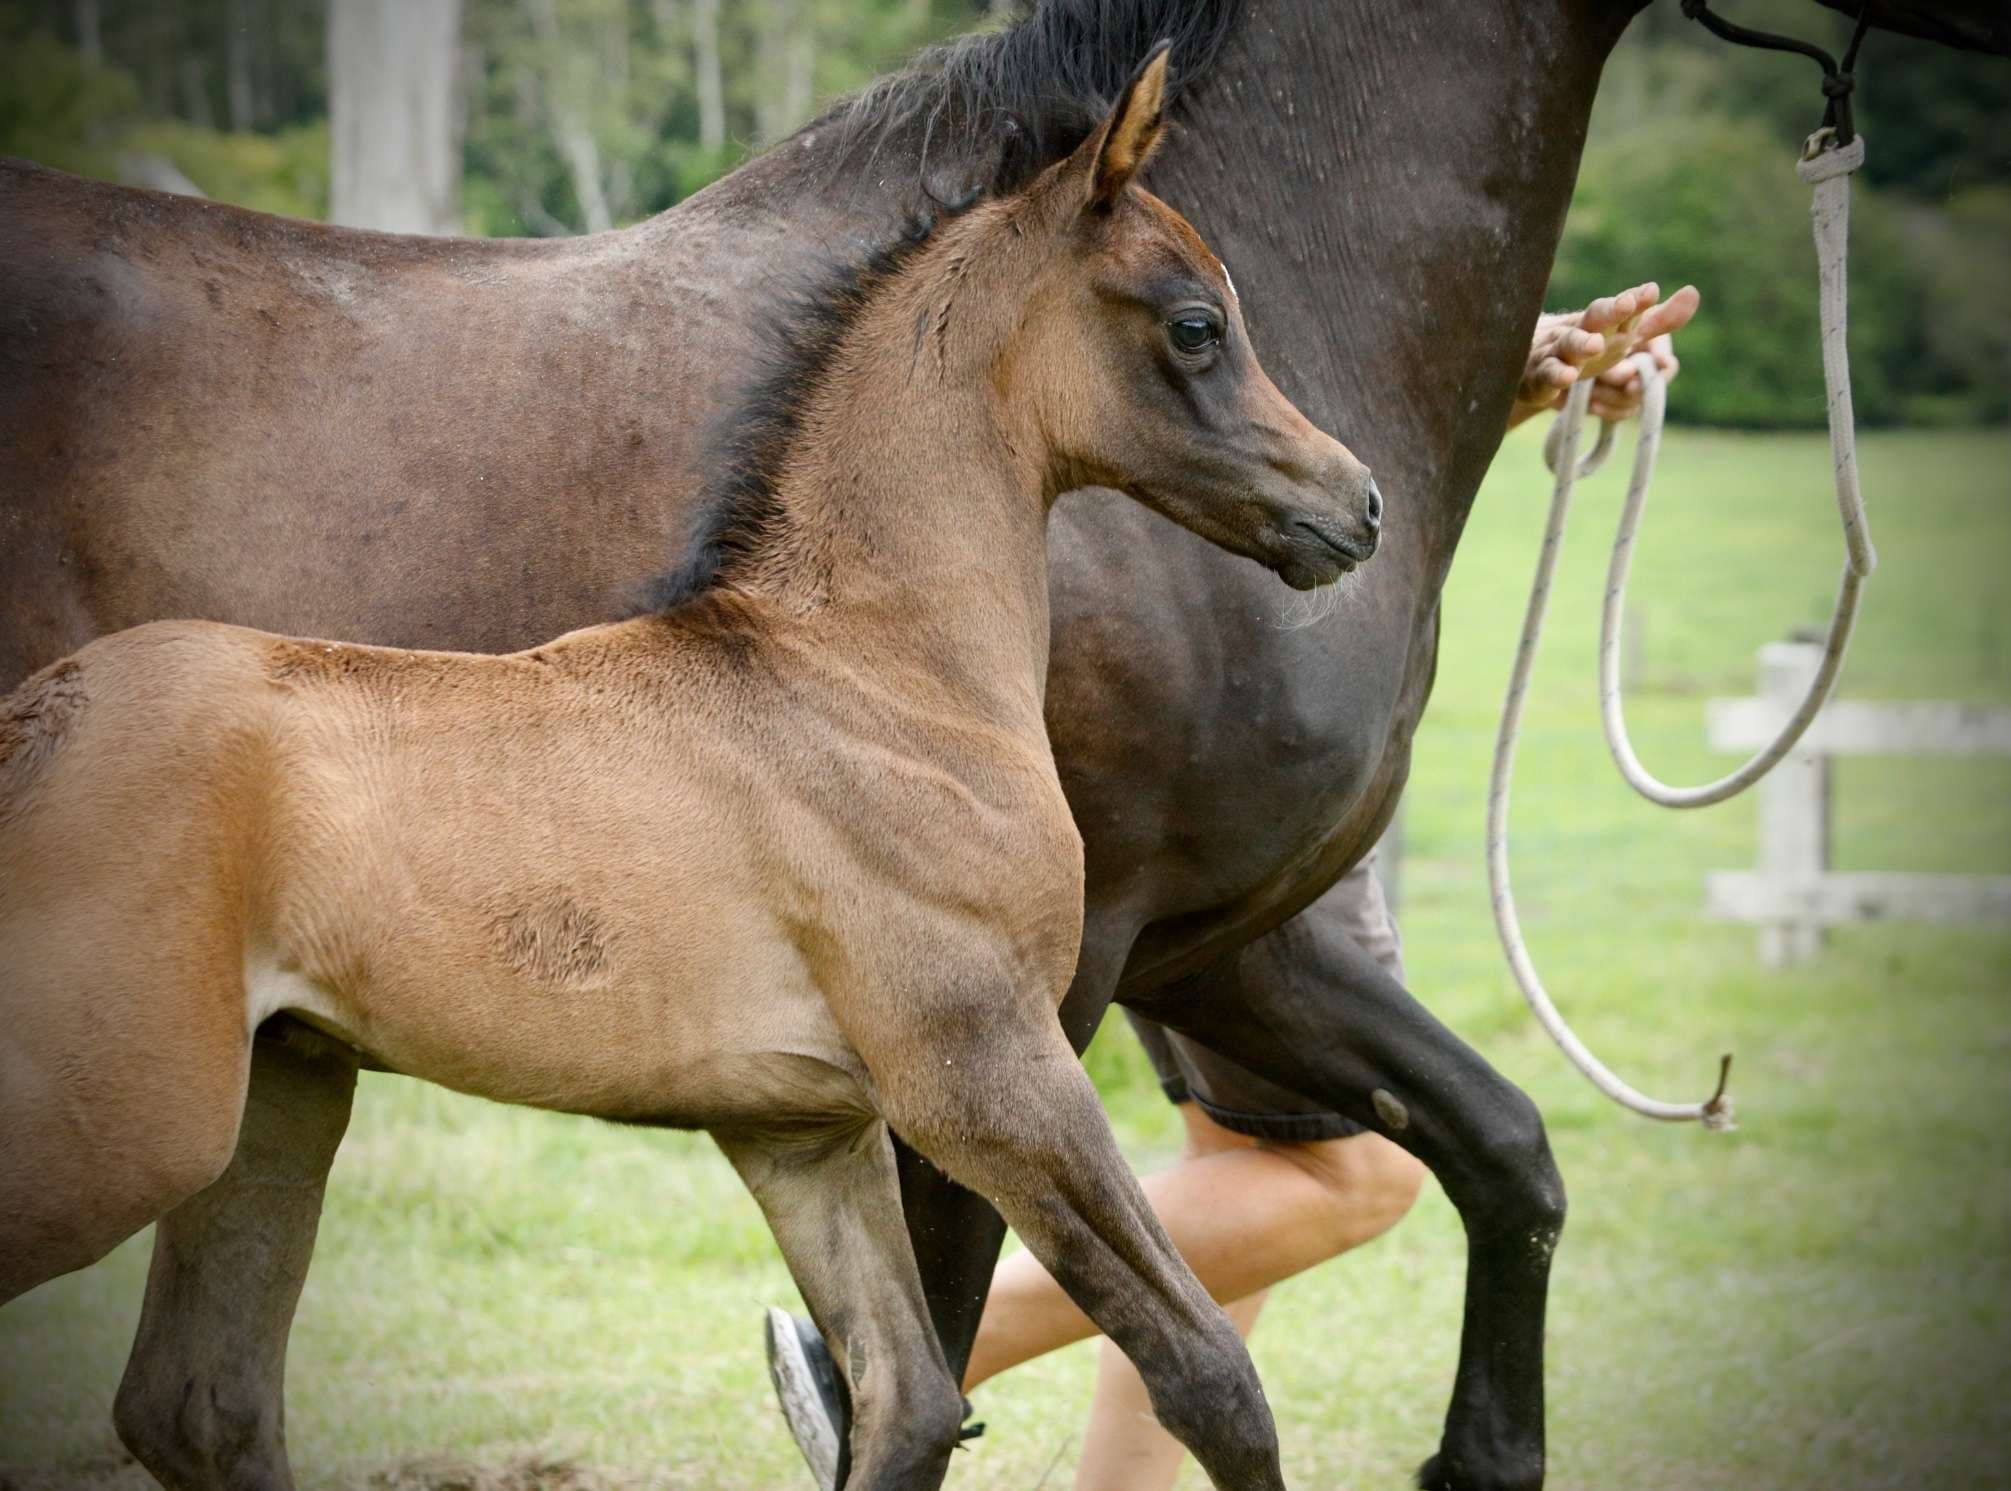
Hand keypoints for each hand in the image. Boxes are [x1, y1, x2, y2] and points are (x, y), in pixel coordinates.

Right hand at [1507, 282, 1699, 429]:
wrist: (1531, 363)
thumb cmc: (1586, 348)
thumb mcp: (1623, 335)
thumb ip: (1658, 320)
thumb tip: (1694, 293)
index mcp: (1604, 322)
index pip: (1622, 308)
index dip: (1636, 300)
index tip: (1651, 291)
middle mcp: (1581, 331)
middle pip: (1595, 318)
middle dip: (1610, 311)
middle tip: (1627, 304)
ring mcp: (1557, 352)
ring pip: (1568, 345)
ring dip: (1580, 344)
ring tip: (1596, 344)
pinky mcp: (1540, 378)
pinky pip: (1547, 376)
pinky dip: (1555, 376)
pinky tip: (1568, 378)